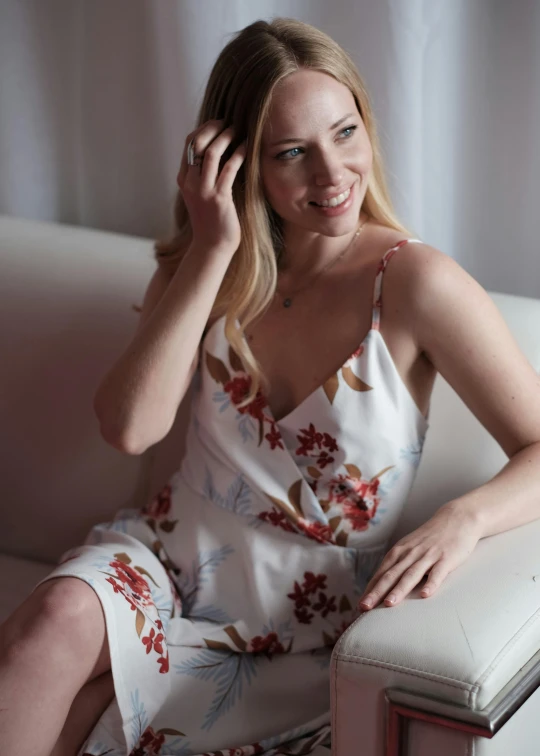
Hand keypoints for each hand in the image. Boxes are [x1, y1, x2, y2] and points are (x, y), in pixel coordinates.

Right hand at [177, 119, 246, 252]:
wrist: (212, 247)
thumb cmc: (211, 220)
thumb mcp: (201, 195)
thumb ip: (204, 175)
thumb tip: (217, 151)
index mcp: (184, 179)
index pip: (189, 144)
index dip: (204, 128)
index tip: (218, 123)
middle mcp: (190, 183)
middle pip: (198, 143)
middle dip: (215, 128)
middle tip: (230, 122)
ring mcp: (203, 191)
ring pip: (211, 153)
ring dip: (227, 137)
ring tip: (239, 130)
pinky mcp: (219, 199)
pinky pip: (229, 169)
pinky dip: (239, 154)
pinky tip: (247, 148)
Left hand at [358, 502, 481, 609]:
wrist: (456, 518)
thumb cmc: (431, 538)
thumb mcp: (411, 547)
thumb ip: (399, 564)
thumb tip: (383, 584)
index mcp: (400, 551)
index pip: (381, 573)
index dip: (371, 589)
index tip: (360, 605)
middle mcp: (410, 553)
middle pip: (391, 575)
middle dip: (377, 592)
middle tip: (365, 607)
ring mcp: (428, 556)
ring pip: (411, 575)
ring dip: (399, 589)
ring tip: (389, 604)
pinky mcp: (446, 558)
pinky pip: (437, 573)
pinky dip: (431, 583)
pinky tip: (425, 595)